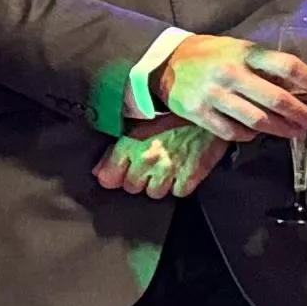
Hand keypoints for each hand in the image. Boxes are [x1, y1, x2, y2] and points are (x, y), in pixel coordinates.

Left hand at [95, 124, 230, 200]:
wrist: (208, 112)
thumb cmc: (174, 116)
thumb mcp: (140, 126)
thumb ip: (116, 151)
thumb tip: (98, 174)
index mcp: (131, 144)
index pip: (108, 177)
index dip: (115, 175)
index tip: (120, 171)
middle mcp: (148, 159)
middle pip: (131, 187)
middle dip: (138, 179)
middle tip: (151, 164)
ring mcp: (169, 169)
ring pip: (154, 193)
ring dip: (159, 183)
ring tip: (167, 166)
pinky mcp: (190, 177)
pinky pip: (178, 193)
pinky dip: (180, 185)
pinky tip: (183, 169)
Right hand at [155, 34, 306, 142]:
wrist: (165, 63)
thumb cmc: (209, 55)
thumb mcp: (237, 48)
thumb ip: (262, 64)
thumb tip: (295, 86)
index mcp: (245, 53)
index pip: (287, 66)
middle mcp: (232, 74)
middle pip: (277, 99)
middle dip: (302, 113)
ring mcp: (215, 95)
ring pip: (257, 120)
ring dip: (281, 129)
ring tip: (294, 132)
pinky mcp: (200, 113)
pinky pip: (232, 132)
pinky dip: (248, 135)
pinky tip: (256, 134)